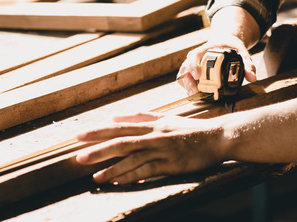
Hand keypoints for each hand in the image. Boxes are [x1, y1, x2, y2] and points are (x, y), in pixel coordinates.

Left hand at [75, 113, 224, 184]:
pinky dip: (131, 175)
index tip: (79, 136)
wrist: (218, 137)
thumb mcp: (166, 118)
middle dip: (98, 148)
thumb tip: (116, 115)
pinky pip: (147, 170)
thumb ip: (142, 117)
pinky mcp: (171, 163)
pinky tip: (118, 181)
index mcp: (152, 124)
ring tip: (93, 175)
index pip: (120, 127)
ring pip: (132, 157)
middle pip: (121, 141)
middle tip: (78, 156)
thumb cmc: (192, 129)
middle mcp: (154, 135)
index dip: (98, 131)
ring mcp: (163, 149)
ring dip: (111, 166)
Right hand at [176, 34, 256, 95]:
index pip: (194, 55)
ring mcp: (192, 64)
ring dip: (187, 86)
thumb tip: (252, 78)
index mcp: (205, 49)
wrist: (225, 42)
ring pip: (183, 75)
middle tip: (195, 91)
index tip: (197, 75)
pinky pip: (184, 80)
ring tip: (195, 94)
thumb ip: (248, 64)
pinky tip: (196, 93)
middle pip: (185, 68)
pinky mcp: (192, 72)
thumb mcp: (242, 52)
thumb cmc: (231, 47)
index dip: (193, 65)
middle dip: (188, 81)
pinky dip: (188, 87)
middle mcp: (196, 57)